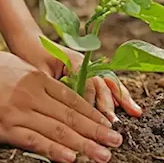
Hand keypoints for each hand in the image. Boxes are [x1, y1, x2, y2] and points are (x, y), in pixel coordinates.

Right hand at [0, 47, 122, 162]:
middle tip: (116, 142)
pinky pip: (33, 140)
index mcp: (35, 78)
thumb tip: (50, 91)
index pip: (72, 100)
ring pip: (58, 130)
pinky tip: (70, 157)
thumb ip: (34, 80)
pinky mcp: (2, 126)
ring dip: (84, 144)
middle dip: (96, 131)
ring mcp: (17, 110)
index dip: (93, 114)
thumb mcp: (13, 66)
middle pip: (71, 116)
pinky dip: (54, 150)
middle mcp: (31, 94)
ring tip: (103, 155)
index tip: (108, 125)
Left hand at [17, 40, 142, 121]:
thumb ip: (53, 86)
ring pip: (108, 83)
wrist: (28, 40)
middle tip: (113, 122)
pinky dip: (117, 95)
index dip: (91, 101)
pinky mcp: (87, 73)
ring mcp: (88, 67)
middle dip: (109, 104)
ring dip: (121, 99)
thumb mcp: (38, 72)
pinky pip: (105, 84)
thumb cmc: (30, 54)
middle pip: (102, 83)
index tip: (93, 118)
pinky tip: (129, 106)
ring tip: (135, 112)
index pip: (87, 83)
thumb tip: (65, 107)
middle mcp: (85, 63)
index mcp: (74, 60)